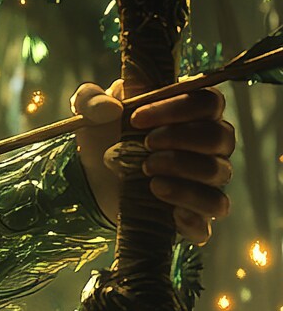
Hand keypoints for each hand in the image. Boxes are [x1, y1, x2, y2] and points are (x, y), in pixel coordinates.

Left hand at [71, 80, 234, 244]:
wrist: (94, 181)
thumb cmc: (106, 138)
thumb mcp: (91, 115)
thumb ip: (91, 100)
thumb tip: (111, 108)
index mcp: (193, 112)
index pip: (208, 101)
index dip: (176, 108)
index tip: (136, 118)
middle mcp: (210, 144)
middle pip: (220, 136)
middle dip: (180, 138)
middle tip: (145, 144)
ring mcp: (208, 178)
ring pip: (218, 172)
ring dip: (183, 170)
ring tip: (147, 171)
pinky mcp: (198, 209)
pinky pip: (214, 208)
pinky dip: (195, 208)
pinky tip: (170, 210)